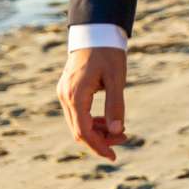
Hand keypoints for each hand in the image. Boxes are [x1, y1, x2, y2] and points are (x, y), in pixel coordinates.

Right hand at [57, 47, 127, 161]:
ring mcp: (64, 93)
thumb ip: (116, 106)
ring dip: (97, 132)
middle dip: (100, 140)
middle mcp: (65, 96)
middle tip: (125, 139)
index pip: (83, 131)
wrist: (95, 32)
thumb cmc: (108, 53)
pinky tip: (109, 122)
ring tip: (120, 131)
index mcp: (75, 95)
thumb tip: (118, 131)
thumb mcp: (117, 79)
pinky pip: (78, 114)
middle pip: (79, 131)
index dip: (98, 146)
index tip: (113, 156)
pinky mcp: (68, 90)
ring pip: (78, 123)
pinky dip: (92, 121)